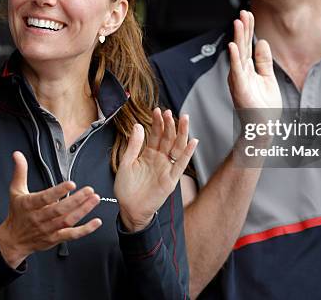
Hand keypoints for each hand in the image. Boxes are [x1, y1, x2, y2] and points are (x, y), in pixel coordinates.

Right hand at [0, 151, 101, 267]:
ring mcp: (48, 229)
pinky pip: (71, 235)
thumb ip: (20, 171)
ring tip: (94, 199)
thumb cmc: (17, 213)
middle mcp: (39, 218)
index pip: (45, 198)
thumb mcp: (15, 191)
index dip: (58, 191)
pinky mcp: (55, 238)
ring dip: (83, 210)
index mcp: (29, 205)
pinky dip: (85, 230)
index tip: (71, 184)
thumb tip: (18, 154)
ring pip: (67, 221)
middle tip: (89, 190)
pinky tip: (96, 222)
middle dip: (76, 200)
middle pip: (59, 210)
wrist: (13, 240)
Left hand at [114, 109, 197, 231]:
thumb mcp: (126, 163)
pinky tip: (193, 141)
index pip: (155, 134)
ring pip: (177, 147)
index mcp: (148, 154)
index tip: (157, 110)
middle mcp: (160, 159)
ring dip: (181, 133)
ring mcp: (166, 168)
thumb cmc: (126, 188)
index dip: (157, 123)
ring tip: (184, 119)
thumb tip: (138, 125)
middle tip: (170, 112)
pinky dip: (187, 153)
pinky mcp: (171, 179)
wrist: (130, 209)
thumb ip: (134, 145)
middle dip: (169, 125)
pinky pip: (181, 164)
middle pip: (168, 138)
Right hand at [228, 10, 281, 109]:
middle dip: (243, 28)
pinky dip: (234, 58)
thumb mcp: (268, 79)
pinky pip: (237, 71)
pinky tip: (234, 45)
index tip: (248, 14)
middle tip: (243, 11)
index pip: (247, 45)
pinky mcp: (240, 89)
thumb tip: (262, 42)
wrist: (262, 128)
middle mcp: (240, 73)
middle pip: (241, 46)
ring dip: (238, 37)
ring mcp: (239, 80)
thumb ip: (264, 61)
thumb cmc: (264, 108)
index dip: (248, 29)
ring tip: (238, 22)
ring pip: (238, 55)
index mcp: (247, 70)